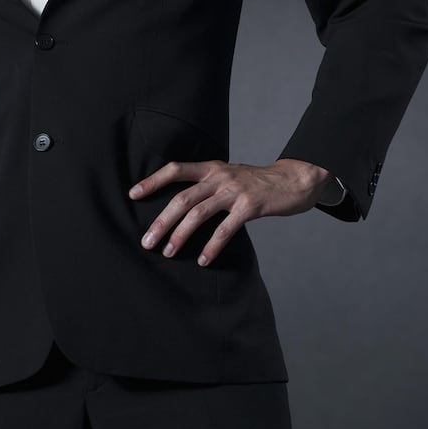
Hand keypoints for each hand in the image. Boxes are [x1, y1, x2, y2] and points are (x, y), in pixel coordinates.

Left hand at [130, 158, 332, 266]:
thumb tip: (180, 204)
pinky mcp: (250, 206)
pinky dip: (212, 246)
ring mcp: (235, 190)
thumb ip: (207, 185)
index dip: (153, 180)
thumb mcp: (229, 175)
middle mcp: (219, 176)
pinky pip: (225, 229)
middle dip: (161, 221)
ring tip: (168, 253)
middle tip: (146, 241)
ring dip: (180, 235)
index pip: (175, 169)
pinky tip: (203, 260)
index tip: (132, 194)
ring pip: (199, 213)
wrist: (295, 179)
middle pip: (182, 198)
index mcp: (211, 168)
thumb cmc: (257, 182)